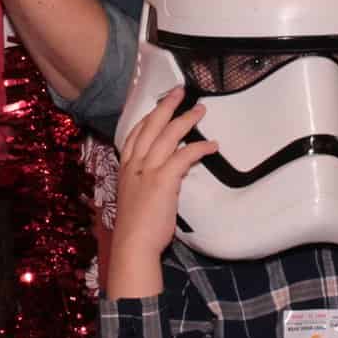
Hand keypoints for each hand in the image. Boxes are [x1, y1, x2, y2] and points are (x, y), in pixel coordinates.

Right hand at [107, 92, 215, 297]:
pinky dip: (199, 147)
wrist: (133, 245)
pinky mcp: (163, 180)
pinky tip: (212, 145)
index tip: (158, 107)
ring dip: (186, 119)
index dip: (148, 118)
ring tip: (200, 110)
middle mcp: (134, 165)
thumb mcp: (135, 198)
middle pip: (150, 126)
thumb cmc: (136, 229)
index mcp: (125, 169)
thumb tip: (164, 176)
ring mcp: (147, 171)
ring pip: (167, 135)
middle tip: (179, 92)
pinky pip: (183, 155)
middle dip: (165, 106)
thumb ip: (147, 183)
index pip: (134, 135)